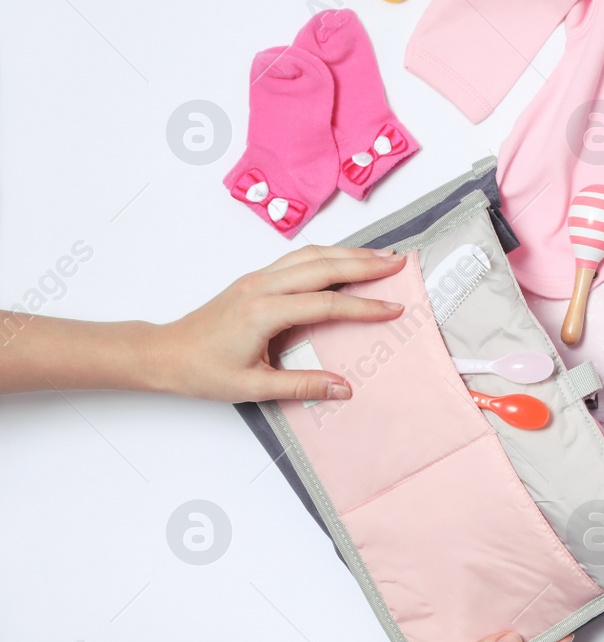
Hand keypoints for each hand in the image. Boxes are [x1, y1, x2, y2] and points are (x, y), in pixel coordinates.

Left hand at [148, 245, 406, 401]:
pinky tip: (346, 260)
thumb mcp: (253, 387)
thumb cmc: (203, 371)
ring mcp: (258, 278)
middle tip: (400, 263)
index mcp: (263, 312)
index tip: (394, 309)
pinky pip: (299, 258)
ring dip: (349, 253)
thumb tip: (344, 388)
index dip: (363, 308)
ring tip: (382, 256)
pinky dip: (329, 255)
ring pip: (312, 255)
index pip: (326, 304)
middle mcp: (262, 287)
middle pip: (324, 266)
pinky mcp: (257, 279)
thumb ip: (302, 386)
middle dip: (365, 263)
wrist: (164, 354)